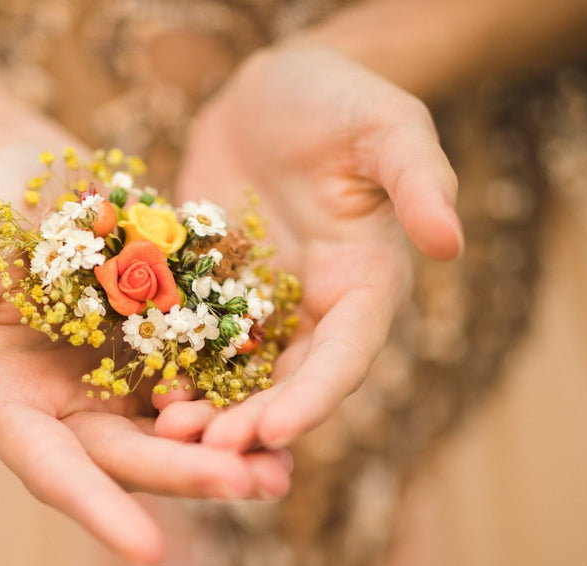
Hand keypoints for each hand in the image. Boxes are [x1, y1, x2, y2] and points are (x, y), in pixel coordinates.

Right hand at [0, 145, 292, 564]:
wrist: (47, 173)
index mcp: (10, 404)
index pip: (52, 468)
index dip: (97, 508)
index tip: (149, 551)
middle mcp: (66, 411)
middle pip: (128, 458)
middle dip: (188, 477)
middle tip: (253, 485)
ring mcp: (118, 388)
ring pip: (174, 439)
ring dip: (227, 459)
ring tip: (280, 472)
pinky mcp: (163, 358)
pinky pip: (205, 393)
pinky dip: (239, 410)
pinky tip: (285, 423)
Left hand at [157, 44, 461, 450]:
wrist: (274, 92)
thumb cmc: (340, 100)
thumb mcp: (386, 126)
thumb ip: (418, 179)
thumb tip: (451, 243)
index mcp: (363, 288)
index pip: (344, 357)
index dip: (313, 399)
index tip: (275, 433)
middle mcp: (313, 312)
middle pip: (287, 385)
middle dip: (251, 423)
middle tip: (208, 452)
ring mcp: (258, 307)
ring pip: (235, 376)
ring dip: (207, 410)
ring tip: (165, 435)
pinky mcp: (209, 293)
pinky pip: (189, 339)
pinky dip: (170, 367)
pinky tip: (135, 388)